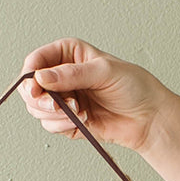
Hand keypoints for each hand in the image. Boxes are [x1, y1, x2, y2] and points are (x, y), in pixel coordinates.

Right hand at [18, 38, 170, 152]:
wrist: (149, 117)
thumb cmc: (134, 86)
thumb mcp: (104, 71)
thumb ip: (72, 74)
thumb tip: (41, 78)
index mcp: (67, 54)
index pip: (36, 61)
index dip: (31, 76)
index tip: (37, 88)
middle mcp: (61, 76)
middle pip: (30, 89)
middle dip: (40, 100)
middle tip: (57, 105)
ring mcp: (64, 100)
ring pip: (38, 109)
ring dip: (55, 115)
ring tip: (80, 112)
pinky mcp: (68, 121)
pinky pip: (51, 126)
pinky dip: (63, 126)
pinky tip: (84, 121)